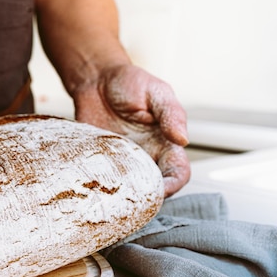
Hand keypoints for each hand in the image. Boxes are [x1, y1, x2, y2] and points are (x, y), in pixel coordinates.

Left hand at [71, 64, 190, 196]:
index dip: (173, 185)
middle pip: (153, 188)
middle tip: (133, 196)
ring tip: (113, 193)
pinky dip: (98, 184)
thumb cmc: (130, 83)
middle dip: (147, 197)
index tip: (161, 190)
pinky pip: (100, 179)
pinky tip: (93, 182)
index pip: (178, 173)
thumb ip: (171, 114)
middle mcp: (145, 157)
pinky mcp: (98, 160)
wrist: (96, 79)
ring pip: (127, 189)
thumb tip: (183, 139)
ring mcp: (121, 161)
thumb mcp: (156, 92)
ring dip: (122, 194)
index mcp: (165, 143)